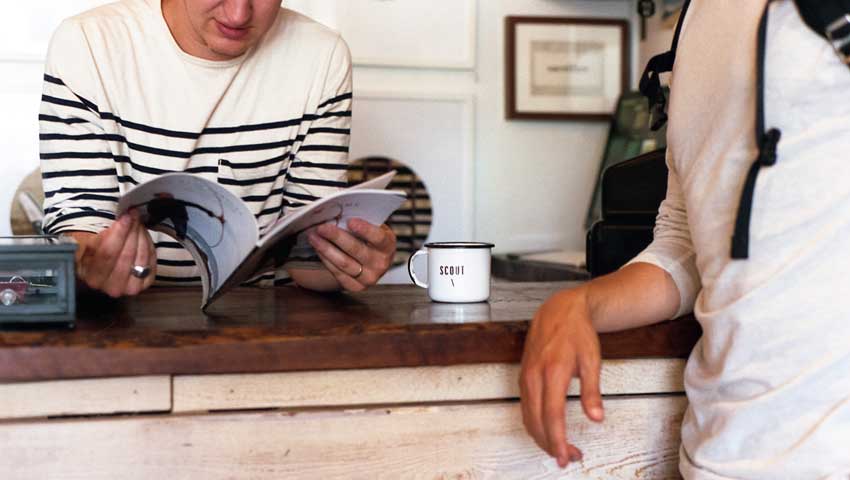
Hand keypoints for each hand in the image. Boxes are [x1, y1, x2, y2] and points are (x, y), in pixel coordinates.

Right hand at [65, 211, 156, 297]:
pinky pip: (151, 260)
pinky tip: (142, 235)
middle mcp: (112, 287)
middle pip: (127, 255)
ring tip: (137, 222)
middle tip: (134, 215)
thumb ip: (102, 235)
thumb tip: (121, 220)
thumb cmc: (95, 254)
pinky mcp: (145, 284)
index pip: (108, 253)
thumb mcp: (89, 244)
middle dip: (132, 231)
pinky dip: (149, 245)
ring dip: (141, 235)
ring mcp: (130, 288)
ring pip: (141, 257)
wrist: (104, 268)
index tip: (125, 217)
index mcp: (92, 277)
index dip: (119, 233)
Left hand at [306, 218, 395, 291]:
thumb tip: (339, 214)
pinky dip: (326, 259)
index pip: (378, 238)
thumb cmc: (370, 239)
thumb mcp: (373, 227)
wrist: (373, 261)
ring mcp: (369, 278)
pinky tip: (318, 249)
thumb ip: (361, 221)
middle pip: (356, 250)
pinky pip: (337, 273)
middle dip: (336, 237)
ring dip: (325, 248)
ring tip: (313, 237)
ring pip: (343, 262)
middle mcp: (381, 264)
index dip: (365, 229)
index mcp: (388, 245)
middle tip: (322, 227)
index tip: (350, 221)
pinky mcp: (356, 286)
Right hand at [519, 287, 603, 467]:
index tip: (567, 456)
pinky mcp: (523, 376)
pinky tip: (545, 429)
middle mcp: (534, 376)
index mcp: (553, 372)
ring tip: (559, 448)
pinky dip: (534, 423)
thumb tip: (596, 417)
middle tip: (567, 457)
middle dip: (550, 444)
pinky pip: (525, 407)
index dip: (558, 440)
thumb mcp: (592, 360)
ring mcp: (526, 376)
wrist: (559, 310)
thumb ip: (592, 391)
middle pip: (536, 421)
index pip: (552, 416)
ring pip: (528, 416)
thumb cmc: (576, 332)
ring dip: (541, 436)